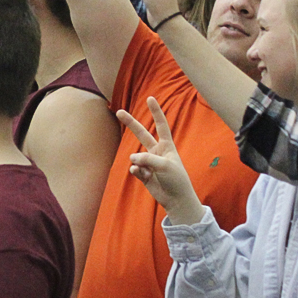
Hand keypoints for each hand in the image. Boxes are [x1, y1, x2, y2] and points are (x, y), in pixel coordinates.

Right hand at [117, 96, 203, 224]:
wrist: (176, 199)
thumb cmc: (177, 180)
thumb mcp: (166, 166)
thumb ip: (148, 159)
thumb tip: (132, 158)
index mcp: (167, 146)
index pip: (161, 125)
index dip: (156, 112)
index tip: (150, 98)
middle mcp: (157, 152)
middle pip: (142, 134)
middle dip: (131, 123)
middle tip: (119, 111)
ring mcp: (149, 162)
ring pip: (136, 157)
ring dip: (139, 163)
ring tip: (146, 171)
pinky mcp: (143, 173)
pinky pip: (134, 168)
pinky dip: (137, 172)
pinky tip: (143, 176)